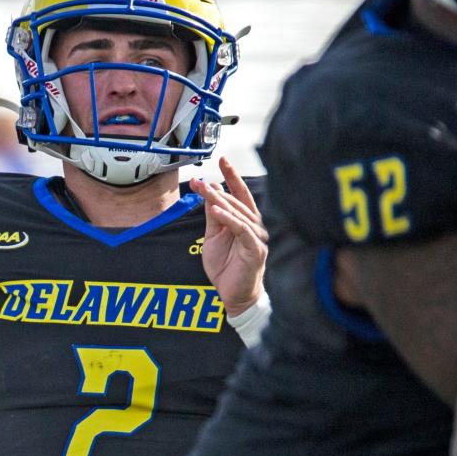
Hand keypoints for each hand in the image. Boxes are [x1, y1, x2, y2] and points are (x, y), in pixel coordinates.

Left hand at [190, 156, 267, 316]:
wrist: (234, 295)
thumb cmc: (226, 268)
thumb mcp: (213, 237)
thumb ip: (213, 216)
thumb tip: (209, 191)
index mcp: (245, 221)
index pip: (239, 193)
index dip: (232, 176)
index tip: (222, 159)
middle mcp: (254, 226)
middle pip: (237, 201)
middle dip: (217, 189)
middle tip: (200, 181)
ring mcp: (256, 237)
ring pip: (239, 213)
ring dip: (221, 201)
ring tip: (205, 191)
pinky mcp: (255, 250)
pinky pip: (241, 230)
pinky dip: (229, 219)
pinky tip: (216, 211)